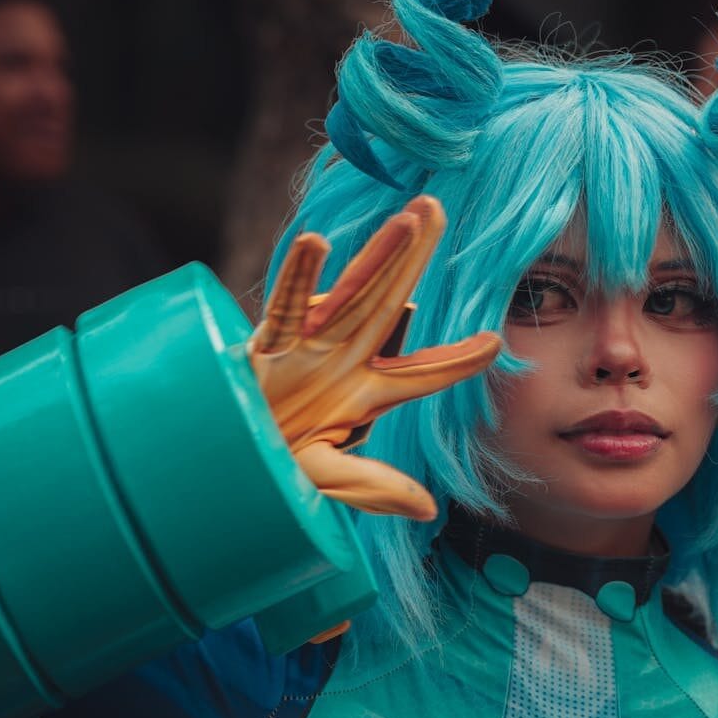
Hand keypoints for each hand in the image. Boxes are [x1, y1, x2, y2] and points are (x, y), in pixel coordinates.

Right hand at [250, 195, 499, 520]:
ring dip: (380, 254)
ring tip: (408, 217)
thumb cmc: (275, 466)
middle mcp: (342, 360)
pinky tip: (317, 242)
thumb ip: (376, 487)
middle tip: (437, 209)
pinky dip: (298, 275)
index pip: (421, 374)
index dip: (456, 360)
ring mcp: (307, 347)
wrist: (223, 465)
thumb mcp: (330, 479)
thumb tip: (428, 509)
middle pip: (388, 303)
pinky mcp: (267, 345)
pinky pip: (285, 305)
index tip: (494, 343)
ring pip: (350, 293)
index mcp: (365, 393)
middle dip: (414, 257)